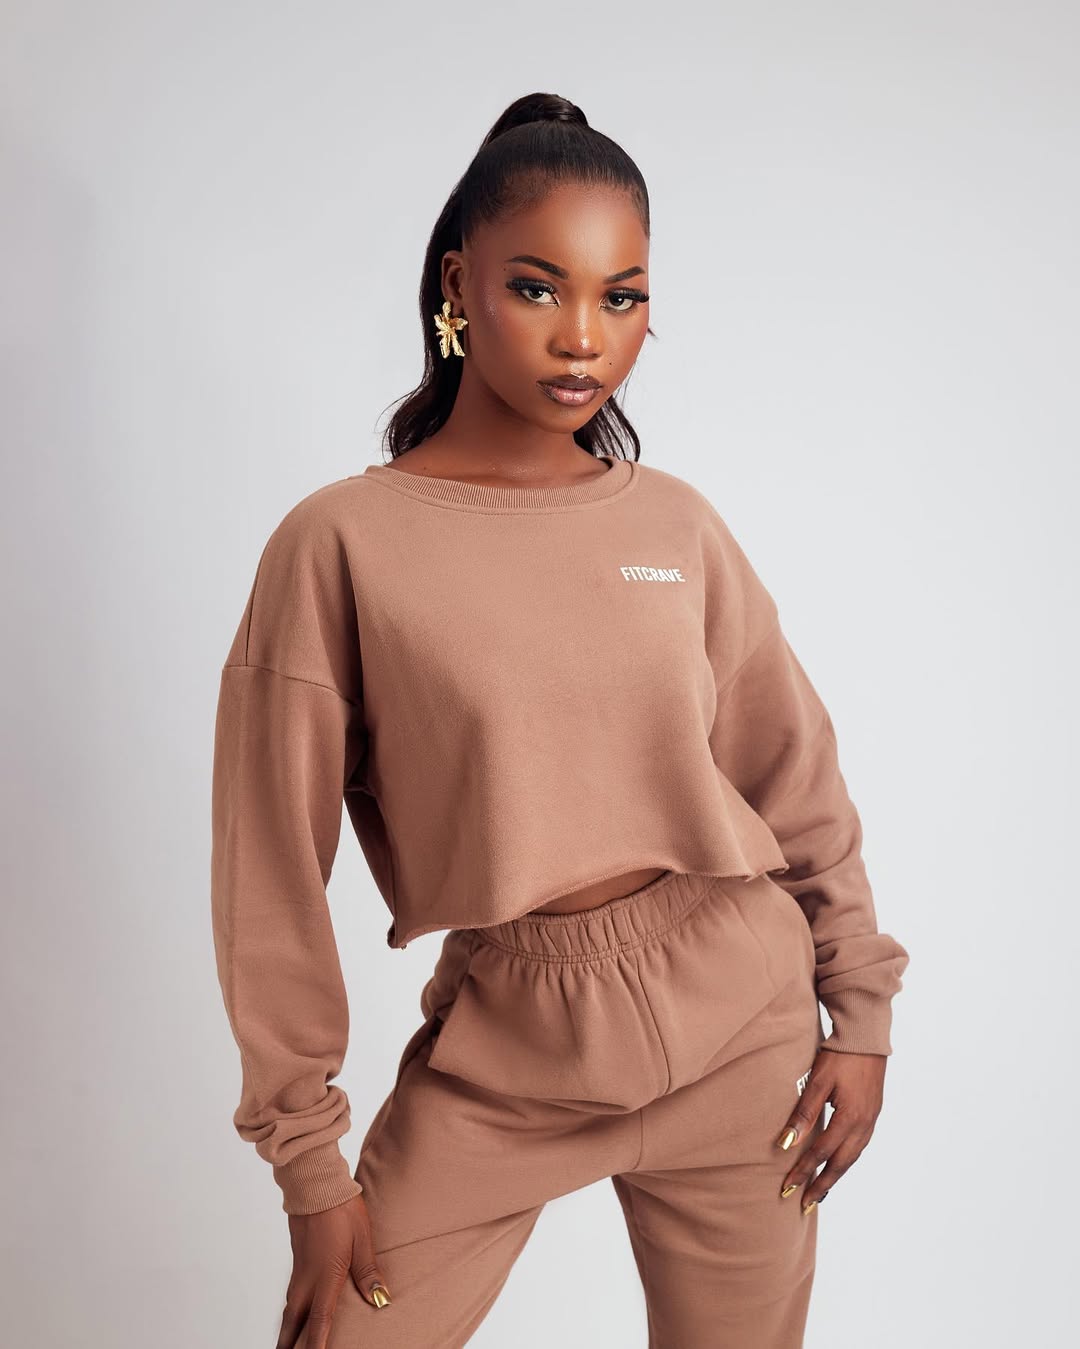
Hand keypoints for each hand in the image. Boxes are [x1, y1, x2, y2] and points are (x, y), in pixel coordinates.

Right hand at [276, 1193, 390, 1348]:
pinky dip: (290, 1313)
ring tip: (288, 1347)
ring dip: (288, 1332)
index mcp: (325, 1277)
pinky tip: (296, 1314)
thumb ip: (368, 1273)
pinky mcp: (297, 1261)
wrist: (314, 1184)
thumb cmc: (341, 1209)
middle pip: (293, 1324)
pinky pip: (290, 1296)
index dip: (316, 1347)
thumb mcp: (362, 1239)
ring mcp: (299, 1271)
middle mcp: (307, 1279)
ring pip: (289, 1311)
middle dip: (289, 1346)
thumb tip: (380, 1300)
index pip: (319, 1323)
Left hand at [774, 1047, 886, 1213]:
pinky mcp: (872, 1115)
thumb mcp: (818, 1082)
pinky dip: (846, 1161)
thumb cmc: (839, 1057)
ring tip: (820, 1191)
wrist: (866, 1038)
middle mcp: (863, 1126)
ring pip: (851, 1158)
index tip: (788, 1187)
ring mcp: (871, 1122)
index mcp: (850, 1119)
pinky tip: (838, 1164)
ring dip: (835, 1176)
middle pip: (840, 1164)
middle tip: (804, 1204)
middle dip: (821, 1185)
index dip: (804, 1172)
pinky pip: (858, 1147)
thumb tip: (787, 1144)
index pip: (821, 1154)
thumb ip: (804, 1113)